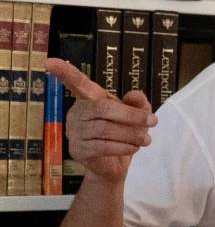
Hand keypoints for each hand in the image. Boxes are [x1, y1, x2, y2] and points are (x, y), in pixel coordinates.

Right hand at [46, 58, 154, 183]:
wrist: (114, 165)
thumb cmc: (122, 133)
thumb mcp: (135, 115)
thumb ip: (138, 103)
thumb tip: (135, 94)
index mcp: (88, 99)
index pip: (77, 83)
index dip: (64, 73)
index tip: (50, 62)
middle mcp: (77, 113)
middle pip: (102, 108)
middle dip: (131, 115)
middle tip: (152, 121)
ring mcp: (75, 132)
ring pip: (105, 129)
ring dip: (131, 134)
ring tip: (146, 139)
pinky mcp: (78, 150)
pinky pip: (103, 146)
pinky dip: (123, 147)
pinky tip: (134, 148)